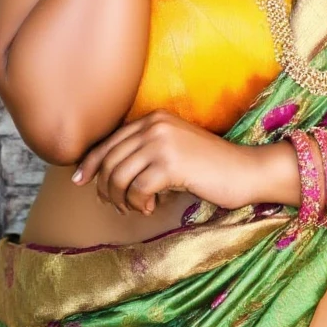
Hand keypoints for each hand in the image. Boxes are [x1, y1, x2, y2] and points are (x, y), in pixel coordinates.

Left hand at [70, 109, 259, 215]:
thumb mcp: (174, 150)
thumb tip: (106, 174)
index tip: (80, 181)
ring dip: (121, 199)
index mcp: (154, 118)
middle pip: (109, 160)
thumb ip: (145, 152)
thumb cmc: (210, 166)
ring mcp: (162, 143)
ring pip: (119, 176)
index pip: (109, 141)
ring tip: (134, 208)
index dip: (90, 163)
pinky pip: (137, 190)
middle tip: (116, 206)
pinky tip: (151, 208)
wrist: (245, 170)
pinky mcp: (171, 164)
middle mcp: (155, 125)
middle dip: (105, 188)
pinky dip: (138, 204)